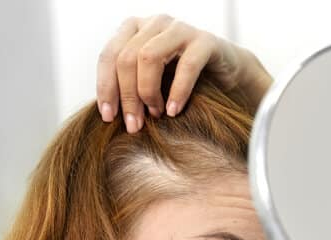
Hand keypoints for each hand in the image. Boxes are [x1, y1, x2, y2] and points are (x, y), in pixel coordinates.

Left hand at [96, 15, 271, 132]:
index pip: (109, 56)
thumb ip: (128, 88)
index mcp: (134, 29)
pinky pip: (186, 66)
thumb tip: (106, 114)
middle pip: (126, 58)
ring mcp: (180, 29)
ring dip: (148, 92)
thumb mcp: (150, 82)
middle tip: (134, 125)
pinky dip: (177, 92)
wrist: (225, 76)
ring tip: (156, 115)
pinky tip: (174, 111)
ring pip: (148, 57)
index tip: (108, 118)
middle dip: (127, 96)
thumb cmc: (181, 83)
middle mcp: (154, 24)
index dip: (105, 87)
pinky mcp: (205, 41)